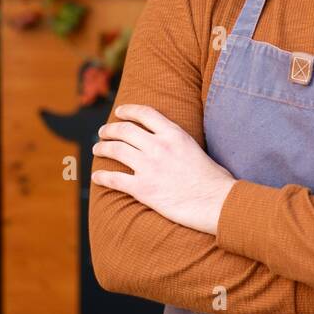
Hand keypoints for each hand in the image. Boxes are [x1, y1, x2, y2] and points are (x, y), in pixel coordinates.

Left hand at [90, 104, 235, 235]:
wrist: (217, 202)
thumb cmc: (215, 180)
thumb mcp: (198, 149)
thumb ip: (181, 143)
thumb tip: (175, 146)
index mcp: (174, 134)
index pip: (145, 114)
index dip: (128, 111)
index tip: (119, 112)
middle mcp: (159, 146)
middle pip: (124, 130)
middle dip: (109, 130)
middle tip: (103, 132)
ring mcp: (149, 167)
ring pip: (115, 150)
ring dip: (102, 148)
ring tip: (98, 149)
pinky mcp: (142, 188)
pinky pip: (113, 179)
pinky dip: (101, 177)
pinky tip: (96, 177)